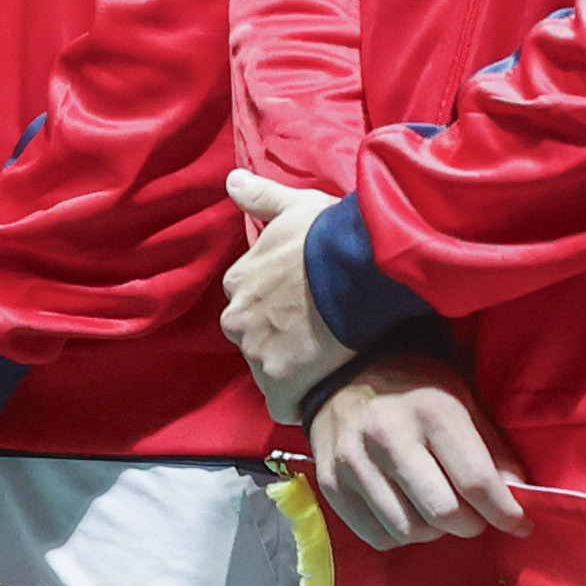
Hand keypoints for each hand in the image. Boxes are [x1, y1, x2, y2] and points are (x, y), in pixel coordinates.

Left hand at [221, 171, 356, 418]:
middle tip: (317, 333)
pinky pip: (282, 405)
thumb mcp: (293, 206)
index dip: (276, 308)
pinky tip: (322, 390)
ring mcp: (256, 352)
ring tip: (327, 361)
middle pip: (253, 339)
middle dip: (278, 340)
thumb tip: (232, 180)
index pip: (248, 304)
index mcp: (238, 281)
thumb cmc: (325, 235)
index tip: (302, 307)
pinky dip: (299, 401)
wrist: (353, 267)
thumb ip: (261, 197)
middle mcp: (237, 319)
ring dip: (290, 369)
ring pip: (267, 370)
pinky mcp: (279, 381)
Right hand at [307, 355, 531, 548]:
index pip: (475, 481)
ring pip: (410, 531)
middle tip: (476, 516)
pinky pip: (378, 537)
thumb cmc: (413, 387)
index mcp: (430, 410)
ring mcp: (354, 462)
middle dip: (471, 524)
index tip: (521, 525)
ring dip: (434, 532)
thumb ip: (491, 448)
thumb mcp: (461, 400)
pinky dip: (400, 535)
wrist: (341, 374)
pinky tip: (406, 511)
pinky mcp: (331, 484)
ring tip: (438, 509)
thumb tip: (518, 496)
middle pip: (443, 514)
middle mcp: (388, 436)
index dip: (505, 512)